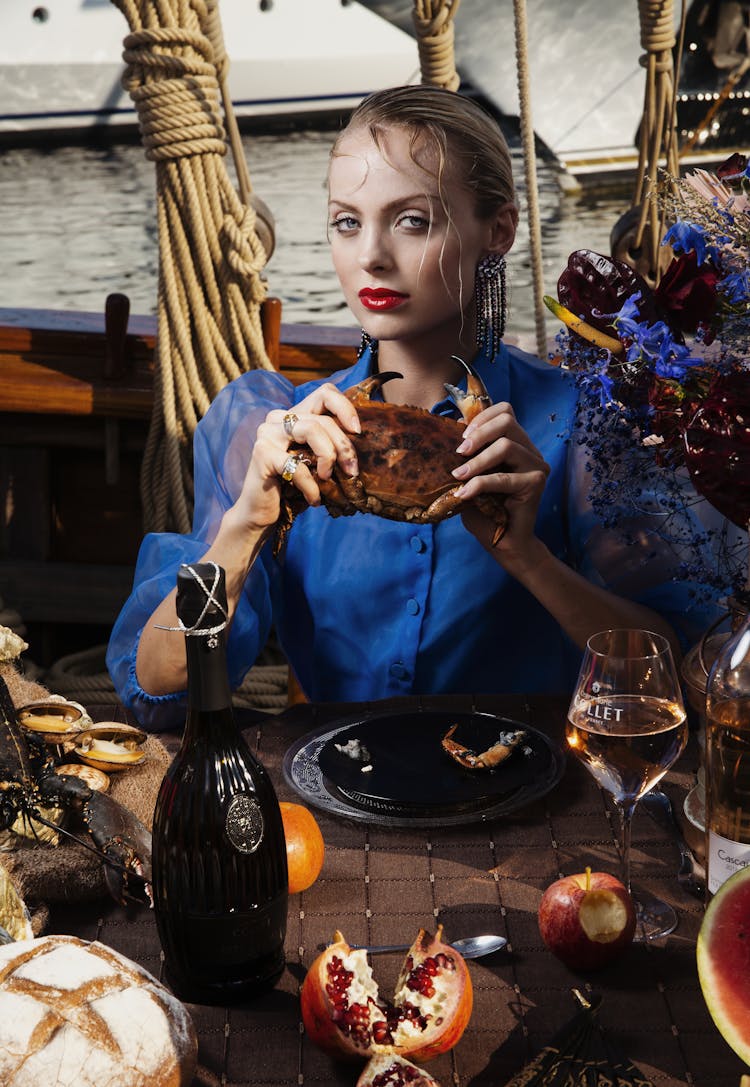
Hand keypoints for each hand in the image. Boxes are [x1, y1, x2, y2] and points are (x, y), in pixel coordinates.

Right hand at [231, 383, 361, 534]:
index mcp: (294, 415)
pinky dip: (311, 486)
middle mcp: (278, 418)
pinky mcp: (262, 453)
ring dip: (329, 457)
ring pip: (312, 430)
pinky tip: (314, 499)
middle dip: (344, 446)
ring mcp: (267, 433)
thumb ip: (331, 446)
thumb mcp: (316, 462)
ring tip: (328, 479)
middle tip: (351, 470)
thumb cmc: (293, 488)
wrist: (261, 512)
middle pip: (323, 419)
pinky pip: (297, 465)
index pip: (325, 393)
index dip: (346, 408)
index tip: (358, 432)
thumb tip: (363, 441)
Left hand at [450, 401, 549, 555]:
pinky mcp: (536, 483)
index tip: (461, 436)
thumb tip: (448, 429)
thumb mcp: (469, 477)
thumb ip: (465, 455)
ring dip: (477, 461)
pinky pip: (504, 477)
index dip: (482, 417)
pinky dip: (480, 484)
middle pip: (507, 421)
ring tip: (458, 475)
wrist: (502, 542)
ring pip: (507, 446)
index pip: (505, 411)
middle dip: (479, 433)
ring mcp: (536, 466)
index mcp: (516, 443)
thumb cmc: (484, 510)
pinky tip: (464, 494)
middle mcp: (530, 451)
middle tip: (459, 452)